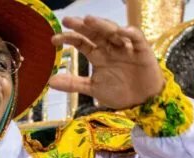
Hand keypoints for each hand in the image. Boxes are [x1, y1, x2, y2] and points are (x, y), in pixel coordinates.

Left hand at [49, 16, 164, 109]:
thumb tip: (50, 81)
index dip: (68, 38)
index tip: (54, 40)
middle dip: (82, 26)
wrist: (142, 102)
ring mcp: (126, 47)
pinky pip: (137, 38)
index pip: (81, 42)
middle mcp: (110, 47)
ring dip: (102, 25)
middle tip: (68, 20)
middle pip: (95, 32)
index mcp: (98, 55)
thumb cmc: (119, 92)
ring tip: (89, 20)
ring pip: (113, 31)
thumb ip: (74, 84)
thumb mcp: (93, 89)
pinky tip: (121, 31)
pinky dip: (130, 34)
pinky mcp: (142, 50)